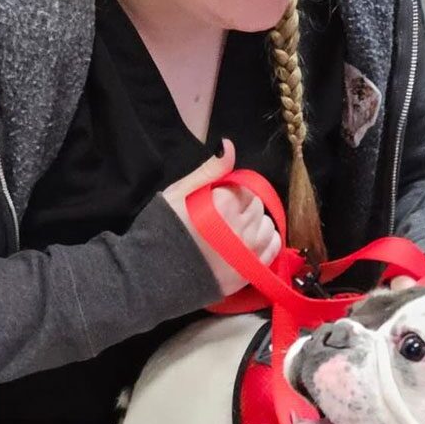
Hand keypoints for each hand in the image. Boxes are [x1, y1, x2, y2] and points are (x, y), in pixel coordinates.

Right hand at [162, 139, 281, 297]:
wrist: (152, 278)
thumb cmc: (162, 231)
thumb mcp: (179, 193)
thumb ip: (209, 170)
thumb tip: (228, 145)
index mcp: (223, 203)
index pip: (245, 189)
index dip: (233, 193)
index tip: (219, 202)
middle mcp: (241, 226)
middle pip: (257, 207)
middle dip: (244, 207)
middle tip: (226, 217)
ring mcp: (247, 252)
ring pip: (267, 226)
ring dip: (256, 224)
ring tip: (237, 231)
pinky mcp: (248, 273)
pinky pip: (272, 250)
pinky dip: (267, 243)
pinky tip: (251, 244)